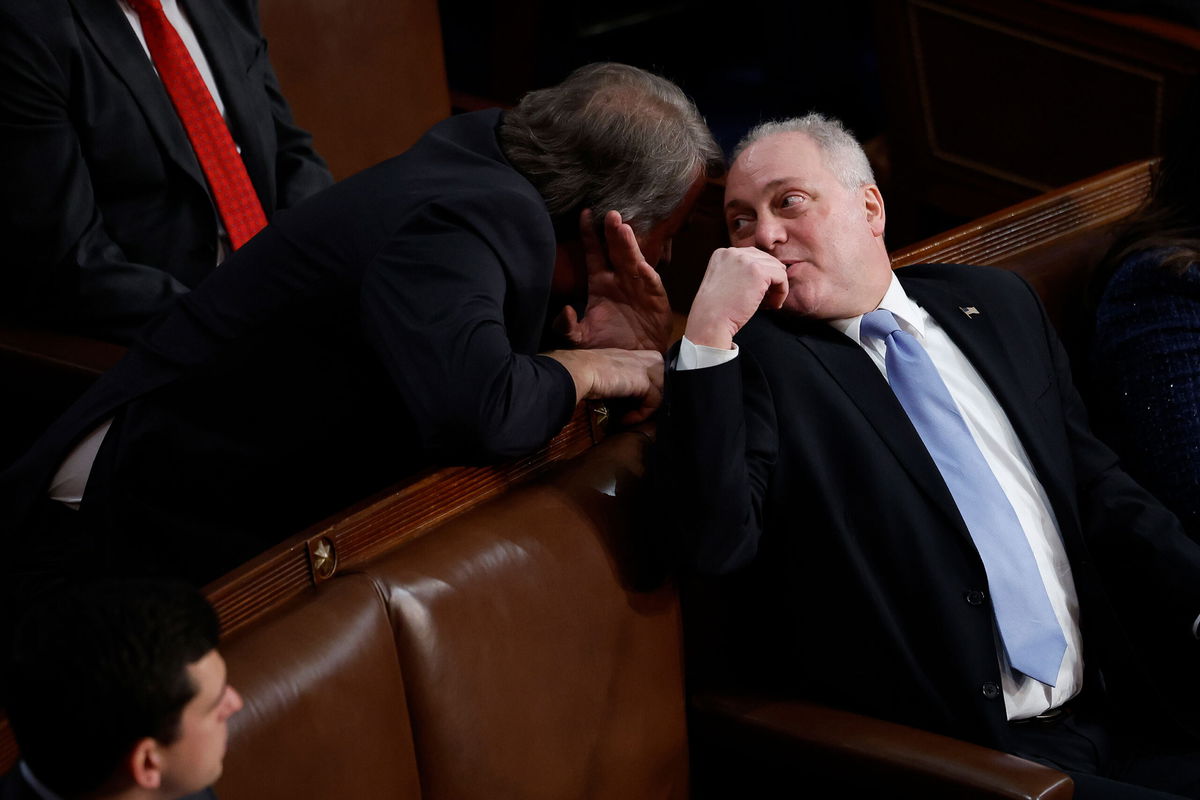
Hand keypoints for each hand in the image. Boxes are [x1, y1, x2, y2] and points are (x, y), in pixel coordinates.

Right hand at [546, 348, 664, 423]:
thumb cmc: (581, 372)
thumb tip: (624, 397)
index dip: (652, 386)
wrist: (576, 370)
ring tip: (632, 417)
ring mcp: (644, 367)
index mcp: (632, 355)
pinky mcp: (643, 380)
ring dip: (648, 408)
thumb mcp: (605, 373)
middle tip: (640, 411)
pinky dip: (641, 415)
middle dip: (656, 396)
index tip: (638, 402)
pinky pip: (653, 402)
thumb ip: (619, 379)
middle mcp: (641, 358)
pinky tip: (626, 420)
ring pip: (663, 390)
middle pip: (665, 378)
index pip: (656, 368)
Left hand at [558, 209, 672, 352]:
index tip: (584, 213)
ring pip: (633, 261)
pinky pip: (650, 284)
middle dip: (612, 232)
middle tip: (609, 212)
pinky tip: (641, 266)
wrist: (635, 361)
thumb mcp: (582, 338)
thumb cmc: (609, 344)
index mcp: (600, 283)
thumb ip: (567, 326)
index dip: (589, 234)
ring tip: (624, 228)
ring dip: (629, 245)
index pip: (594, 253)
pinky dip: (647, 275)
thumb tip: (564, 310)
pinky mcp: (655, 299)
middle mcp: (620, 280)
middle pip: (615, 250)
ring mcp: (639, 287)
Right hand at [684, 247, 788, 349]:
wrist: (710, 322)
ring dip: (776, 288)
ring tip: (769, 304)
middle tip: (766, 301)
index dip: (760, 276)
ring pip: (776, 268)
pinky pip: (782, 277)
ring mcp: (746, 260)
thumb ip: (739, 273)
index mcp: (723, 254)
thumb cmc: (716, 311)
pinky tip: (773, 305)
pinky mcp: (758, 272)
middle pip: (766, 260)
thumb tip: (767, 275)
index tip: (758, 293)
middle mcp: (733, 252)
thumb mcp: (723, 283)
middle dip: (770, 280)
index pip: (752, 257)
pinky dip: (781, 293)